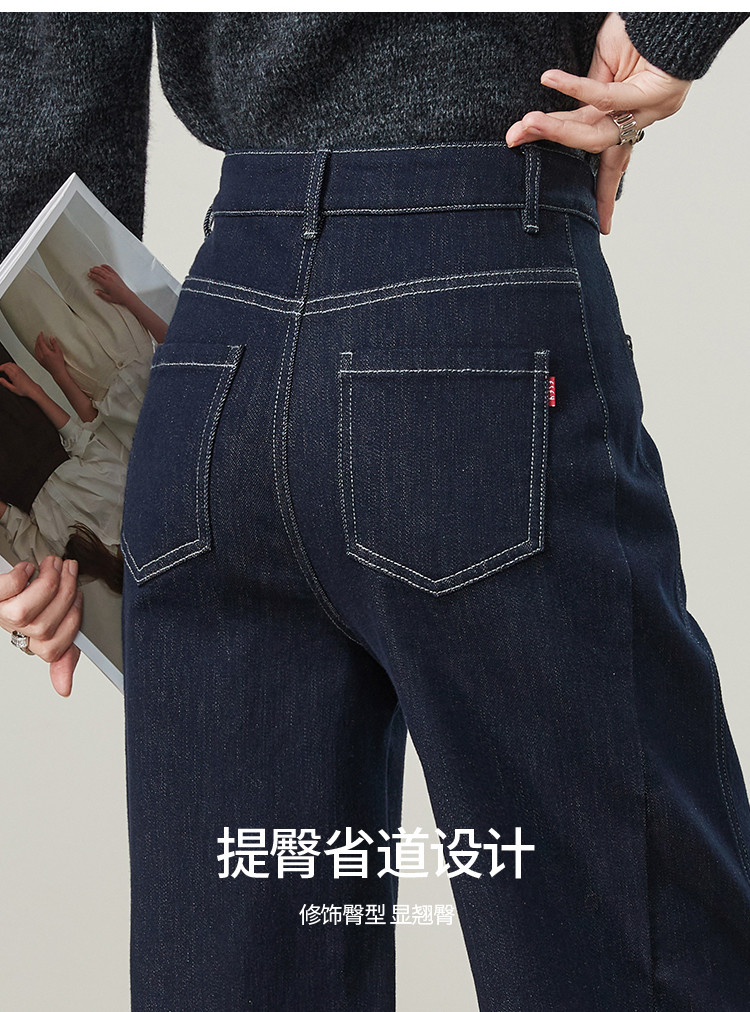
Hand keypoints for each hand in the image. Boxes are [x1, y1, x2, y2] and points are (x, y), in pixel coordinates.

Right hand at [0, 361, 39, 397]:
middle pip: (7, 364)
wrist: (33, 389)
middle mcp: (17, 371)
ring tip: (3, 368)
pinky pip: (15, 365)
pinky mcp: (23, 371)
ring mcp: (20, 370)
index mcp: (14, 375)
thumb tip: (0, 379)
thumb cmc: (24, 390)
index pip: (4, 368)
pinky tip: (9, 368)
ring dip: (6, 364)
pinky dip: (11, 365)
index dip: (0, 368)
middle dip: (2, 366)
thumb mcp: (12, 389)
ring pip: (12, 364)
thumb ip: (5, 383)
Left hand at [0, 556, 82, 696]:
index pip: (54, 649)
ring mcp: (0, 615)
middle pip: (44, 628)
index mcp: (30, 638)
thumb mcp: (49, 623)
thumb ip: (62, 651)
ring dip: (47, 583)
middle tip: (69, 570)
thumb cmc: (21, 599)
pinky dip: (21, 576)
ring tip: (52, 565)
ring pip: (25, 613)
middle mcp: (14, 630)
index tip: (80, 597)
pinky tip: (27, 568)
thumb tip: (64, 688)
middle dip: (65, 593)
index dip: (72, 623)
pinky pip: (6, 590)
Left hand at [34, 331, 66, 376]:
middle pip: (37, 345)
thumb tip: (51, 338)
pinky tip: (37, 348)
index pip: (41, 342)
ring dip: (36, 344)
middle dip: (38, 339)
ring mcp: (39, 359)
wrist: (57, 372)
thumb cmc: (59, 363)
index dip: (40, 337)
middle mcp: (41, 355)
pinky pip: (35, 353)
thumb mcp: (59, 352)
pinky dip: (35, 349)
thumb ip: (54, 344)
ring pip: (35, 349)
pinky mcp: (39, 361)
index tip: (41, 333)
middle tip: (39, 335)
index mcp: (46, 352)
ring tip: (38, 341)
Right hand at [88, 264, 132, 305]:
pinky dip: (106, 266)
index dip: (92, 275)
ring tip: (94, 267)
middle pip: (100, 272)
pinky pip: (110, 268)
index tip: (89, 275)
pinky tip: (103, 265)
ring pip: (104, 269)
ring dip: (98, 268)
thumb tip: (96, 291)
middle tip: (90, 270)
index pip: (97, 278)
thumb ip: (101, 294)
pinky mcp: (117, 275)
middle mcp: (110, 278)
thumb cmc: (119, 297)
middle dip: (94, 270)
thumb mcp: (108, 298)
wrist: (127, 296)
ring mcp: (113, 276)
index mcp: (107, 284)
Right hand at [505, 12, 691, 233]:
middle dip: (551, 143)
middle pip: (590, 145)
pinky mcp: (647, 90)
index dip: (605, 193)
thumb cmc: (641, 30)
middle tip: (514, 140)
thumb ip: (590, 90)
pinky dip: (574, 88)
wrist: (671, 14)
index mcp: (631, 117)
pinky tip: (548, 80)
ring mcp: (646, 108)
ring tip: (525, 124)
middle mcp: (640, 118)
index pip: (615, 162)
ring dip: (556, 128)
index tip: (602, 226)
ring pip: (594, 131)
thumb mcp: (607, 62)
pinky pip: (605, 97)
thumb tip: (566, 108)